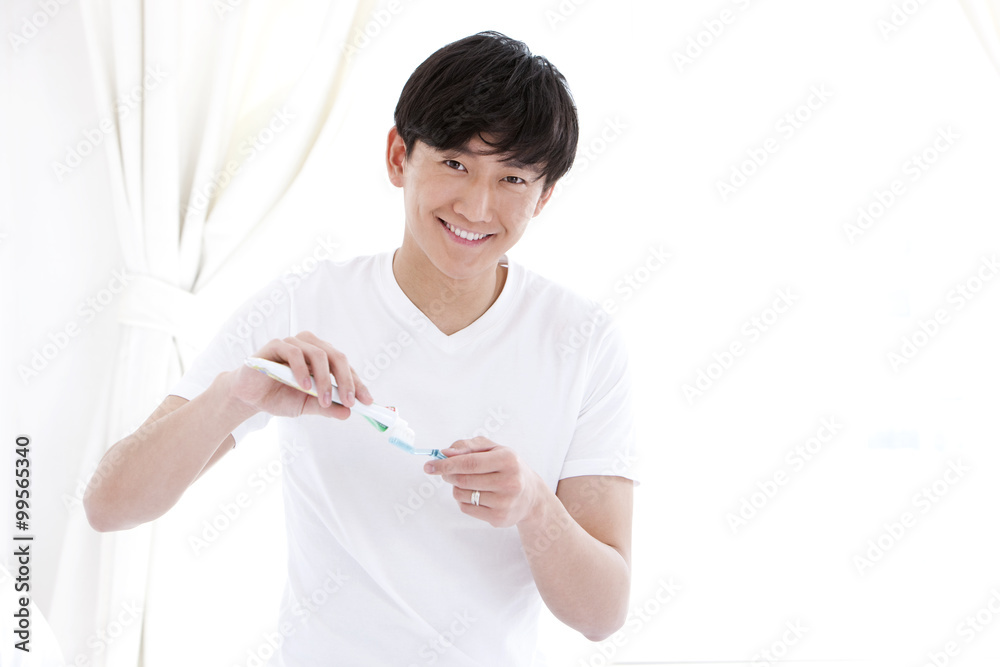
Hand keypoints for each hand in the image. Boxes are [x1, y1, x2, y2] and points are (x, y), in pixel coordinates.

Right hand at [228, 331, 372, 418]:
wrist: (248, 397)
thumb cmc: (279, 397)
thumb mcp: (306, 406)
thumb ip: (326, 408)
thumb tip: (348, 413)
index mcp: (322, 358)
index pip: (345, 367)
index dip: (358, 383)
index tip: (367, 402)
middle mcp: (311, 346)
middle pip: (337, 356)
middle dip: (347, 380)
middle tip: (349, 401)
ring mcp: (294, 344)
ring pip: (318, 354)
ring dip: (324, 380)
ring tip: (324, 401)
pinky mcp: (275, 345)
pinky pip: (293, 353)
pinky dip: (302, 370)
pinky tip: (304, 387)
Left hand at [424, 436, 544, 527]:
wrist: (531, 496)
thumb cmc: (508, 467)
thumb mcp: (494, 449)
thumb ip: (468, 446)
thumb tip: (445, 453)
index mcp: (508, 460)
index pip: (469, 463)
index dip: (446, 464)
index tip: (429, 466)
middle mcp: (509, 482)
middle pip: (463, 479)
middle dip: (448, 474)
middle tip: (446, 472)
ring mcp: (504, 502)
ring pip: (461, 494)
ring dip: (457, 487)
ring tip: (470, 483)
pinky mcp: (499, 518)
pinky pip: (466, 508)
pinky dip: (464, 500)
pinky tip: (477, 495)